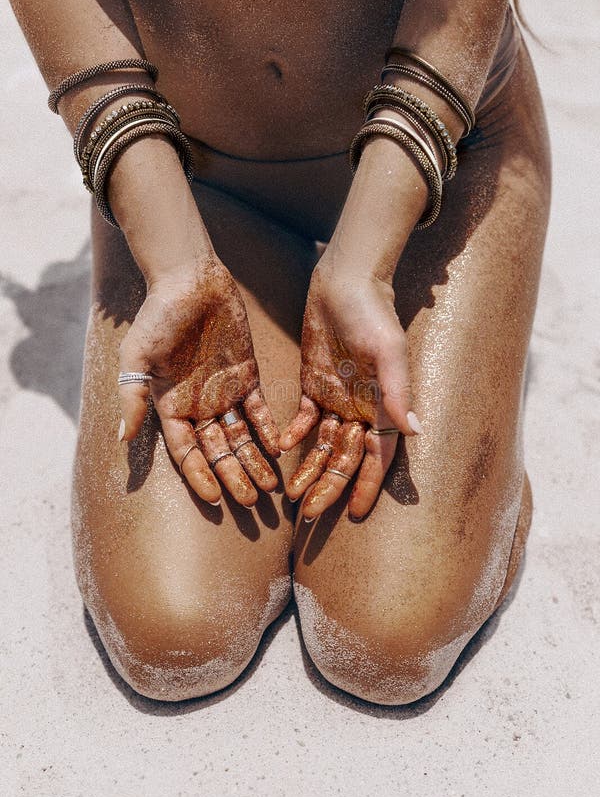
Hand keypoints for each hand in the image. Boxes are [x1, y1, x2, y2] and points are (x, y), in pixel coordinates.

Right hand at [118, 259, 280, 507]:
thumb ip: (132, 397)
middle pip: (218, 451)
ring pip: (241, 437)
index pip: (186, 452)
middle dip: (234, 477)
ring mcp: (224, 392)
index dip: (199, 476)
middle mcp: (199, 406)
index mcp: (170, 406)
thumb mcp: (137, 357)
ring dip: (254, 461)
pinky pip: (259, 410)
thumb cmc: (159, 317)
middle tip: (252, 503)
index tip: (214, 500)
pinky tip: (279, 451)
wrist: (190, 280)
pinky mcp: (247, 375)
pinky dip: (268, 430)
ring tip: (270, 488)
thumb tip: (122, 440)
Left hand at [280, 263, 421, 519]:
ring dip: (310, 467)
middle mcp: (360, 407)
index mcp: (383, 405)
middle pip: (345, 457)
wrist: (345, 282)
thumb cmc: (373, 314)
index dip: (366, 485)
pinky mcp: (313, 382)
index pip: (376, 456)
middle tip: (312, 514)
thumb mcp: (388, 352)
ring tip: (293, 494)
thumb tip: (415, 432)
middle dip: (330, 485)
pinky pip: (303, 417)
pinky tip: (282, 448)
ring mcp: (336, 396)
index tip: (354, 513)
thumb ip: (397, 392)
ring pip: (322, 443)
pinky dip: (293, 433)